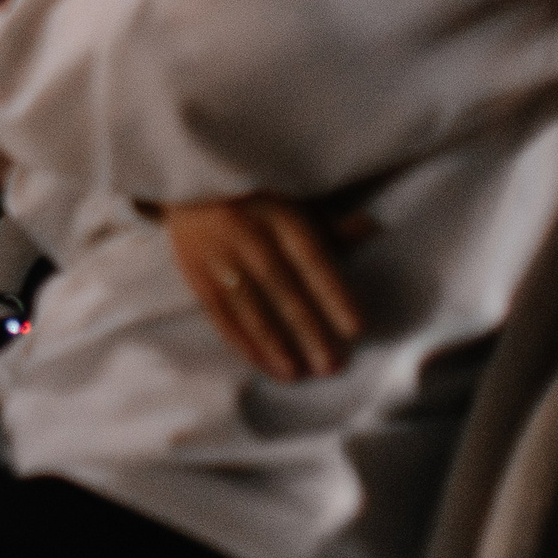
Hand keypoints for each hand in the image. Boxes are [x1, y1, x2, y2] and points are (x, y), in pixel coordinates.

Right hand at [161, 193, 367, 379]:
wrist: (186, 182)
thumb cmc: (254, 196)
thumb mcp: (291, 199)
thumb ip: (328, 223)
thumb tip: (371, 228)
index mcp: (276, 211)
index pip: (309, 257)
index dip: (332, 293)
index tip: (355, 328)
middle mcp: (245, 232)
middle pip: (281, 287)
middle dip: (308, 329)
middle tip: (332, 366)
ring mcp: (216, 254)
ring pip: (248, 305)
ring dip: (273, 343)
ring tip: (297, 374)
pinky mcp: (194, 273)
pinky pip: (219, 313)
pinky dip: (241, 341)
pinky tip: (262, 363)